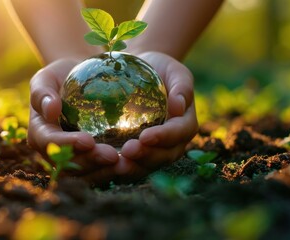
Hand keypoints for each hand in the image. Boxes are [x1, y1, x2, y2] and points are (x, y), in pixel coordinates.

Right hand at [27, 59, 118, 183]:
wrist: (78, 80)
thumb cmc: (60, 76)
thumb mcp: (47, 77)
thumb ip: (42, 92)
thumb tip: (50, 110)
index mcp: (40, 135)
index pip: (51, 144)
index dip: (68, 145)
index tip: (88, 140)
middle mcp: (55, 154)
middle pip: (71, 165)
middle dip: (91, 163)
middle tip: (113, 156)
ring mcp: (74, 159)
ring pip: (88, 174)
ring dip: (106, 172)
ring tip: (126, 163)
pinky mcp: (92, 161)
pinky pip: (103, 170)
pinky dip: (117, 169)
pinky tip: (134, 162)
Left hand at [116, 51, 197, 180]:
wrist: (143, 74)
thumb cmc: (160, 70)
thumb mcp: (174, 71)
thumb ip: (182, 85)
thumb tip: (179, 105)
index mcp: (185, 124)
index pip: (178, 134)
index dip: (163, 138)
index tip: (145, 137)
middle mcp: (174, 143)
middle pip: (163, 156)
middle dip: (146, 157)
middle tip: (127, 152)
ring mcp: (156, 151)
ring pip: (147, 165)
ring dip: (132, 167)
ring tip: (115, 164)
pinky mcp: (139, 154)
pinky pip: (131, 164)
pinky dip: (119, 167)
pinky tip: (104, 164)